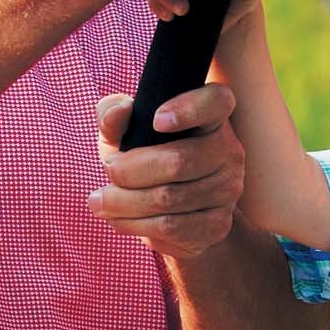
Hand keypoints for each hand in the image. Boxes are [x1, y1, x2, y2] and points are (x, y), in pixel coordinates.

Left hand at [94, 80, 246, 261]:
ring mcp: (228, 190)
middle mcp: (228, 151)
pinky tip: (117, 219)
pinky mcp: (218, 224)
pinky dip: (135, 224)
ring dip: (124, 201)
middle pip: (178, 162)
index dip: (189, 109)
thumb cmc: (144, 158)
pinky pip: (171, 227)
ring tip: (100, 201)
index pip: (216, 102)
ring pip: (169, 199)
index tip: (156, 121)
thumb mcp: (125, 132)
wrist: (168, 210)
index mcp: (212, 116)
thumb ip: (113, 114)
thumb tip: (119, 111)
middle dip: (129, 170)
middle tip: (107, 170)